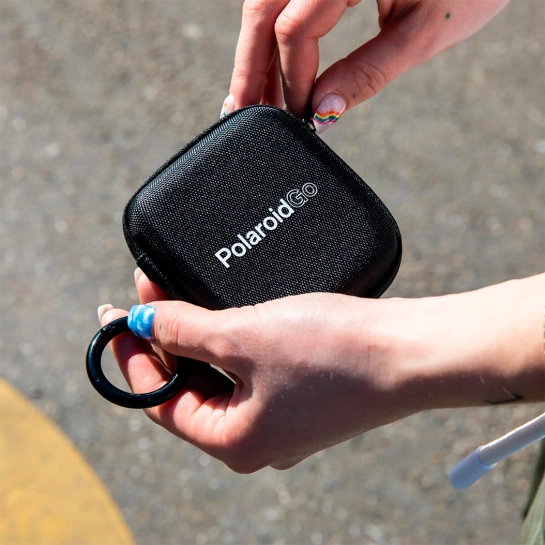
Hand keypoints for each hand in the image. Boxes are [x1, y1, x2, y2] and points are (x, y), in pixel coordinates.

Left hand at [98, 272, 543, 472]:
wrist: (412, 349)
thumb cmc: (337, 352)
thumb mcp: (246, 337)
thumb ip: (186, 329)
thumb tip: (142, 320)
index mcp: (234, 442)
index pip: (159, 400)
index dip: (133, 353)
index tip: (116, 311)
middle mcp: (255, 436)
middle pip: (186, 385)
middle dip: (164, 337)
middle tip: (146, 291)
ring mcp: (280, 414)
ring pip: (217, 373)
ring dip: (195, 334)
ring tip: (175, 295)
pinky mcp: (300, 390)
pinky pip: (246, 366)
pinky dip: (227, 339)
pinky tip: (220, 311)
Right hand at [221, 0, 509, 131]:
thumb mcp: (424, 31)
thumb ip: (368, 73)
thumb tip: (323, 112)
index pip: (295, 29)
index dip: (291, 80)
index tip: (297, 118)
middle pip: (263, 12)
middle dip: (250, 68)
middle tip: (238, 115)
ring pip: (265, 2)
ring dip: (256, 51)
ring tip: (251, 97)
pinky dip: (273, 31)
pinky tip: (270, 61)